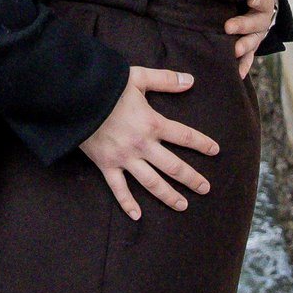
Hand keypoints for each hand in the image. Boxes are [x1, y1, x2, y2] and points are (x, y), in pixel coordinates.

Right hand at [78, 66, 218, 221]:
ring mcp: (125, 158)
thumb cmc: (106, 86)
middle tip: (205, 188)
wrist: (76, 99)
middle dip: (192, 179)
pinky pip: (119, 188)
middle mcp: (143, 145)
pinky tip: (137, 215)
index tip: (215, 151)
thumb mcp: (138, 77)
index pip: (185, 136)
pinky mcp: (107, 165)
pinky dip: (127, 203)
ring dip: (169, 195)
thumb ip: (165, 80)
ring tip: (183, 205)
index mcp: (153, 123)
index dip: (202, 144)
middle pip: (174, 166)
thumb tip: (190, 80)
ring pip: (152, 182)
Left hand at [225, 0, 277, 79]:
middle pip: (258, 20)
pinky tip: (238, 73)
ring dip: (245, 45)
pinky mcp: (251, 41)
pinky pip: (251, 55)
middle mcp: (262, 12)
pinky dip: (245, 64)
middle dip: (244, 24)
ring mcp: (258, 29)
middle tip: (228, 27)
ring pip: (255, 39)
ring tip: (235, 51)